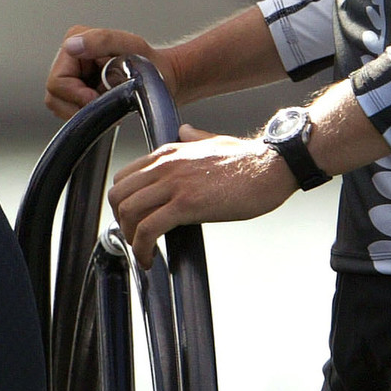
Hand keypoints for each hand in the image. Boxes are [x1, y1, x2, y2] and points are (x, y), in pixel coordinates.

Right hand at [46, 26, 162, 120]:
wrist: (163, 79)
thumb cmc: (151, 64)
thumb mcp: (132, 47)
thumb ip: (102, 40)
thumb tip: (71, 46)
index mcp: (76, 40)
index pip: (57, 81)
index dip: (76, 96)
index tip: (99, 99)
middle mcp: (69, 56)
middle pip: (55, 96)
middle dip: (80, 105)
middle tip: (106, 103)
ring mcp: (72, 74)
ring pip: (59, 106)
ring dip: (84, 111)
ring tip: (108, 102)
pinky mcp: (77, 90)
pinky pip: (69, 111)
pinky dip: (87, 113)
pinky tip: (105, 105)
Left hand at [108, 120, 295, 265]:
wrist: (272, 166)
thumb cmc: (248, 159)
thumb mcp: (213, 140)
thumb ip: (194, 138)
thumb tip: (185, 131)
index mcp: (168, 152)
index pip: (124, 177)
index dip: (122, 203)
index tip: (132, 221)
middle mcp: (165, 165)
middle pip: (119, 195)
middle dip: (121, 222)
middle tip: (135, 240)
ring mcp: (174, 184)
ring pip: (128, 212)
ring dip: (130, 239)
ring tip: (144, 253)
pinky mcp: (186, 204)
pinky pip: (148, 229)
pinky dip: (142, 248)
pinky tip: (152, 260)